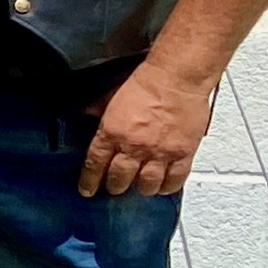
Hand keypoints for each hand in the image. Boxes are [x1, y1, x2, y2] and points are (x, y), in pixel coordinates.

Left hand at [82, 61, 215, 196]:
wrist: (176, 78)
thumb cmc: (146, 82)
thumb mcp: (111, 95)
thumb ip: (97, 110)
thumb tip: (85, 113)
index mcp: (112, 133)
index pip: (95, 164)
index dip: (89, 180)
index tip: (87, 189)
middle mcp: (134, 146)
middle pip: (120, 178)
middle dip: (115, 186)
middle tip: (114, 188)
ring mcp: (159, 152)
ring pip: (147, 183)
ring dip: (141, 188)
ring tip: (140, 187)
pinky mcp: (182, 153)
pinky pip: (175, 179)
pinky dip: (168, 186)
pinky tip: (163, 187)